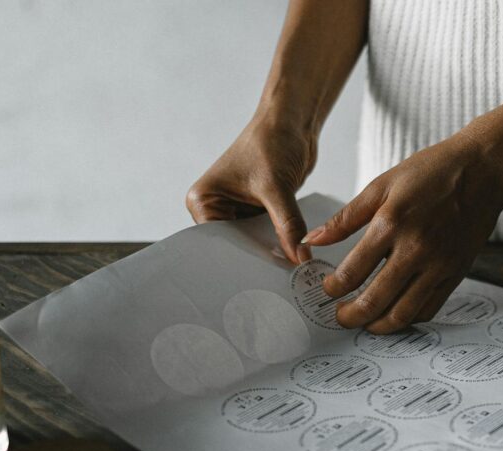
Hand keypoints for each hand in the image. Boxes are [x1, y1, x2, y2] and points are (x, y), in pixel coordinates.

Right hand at [186, 109, 316, 263]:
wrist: (292, 121)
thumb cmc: (272, 140)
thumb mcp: (277, 187)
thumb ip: (288, 225)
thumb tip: (299, 257)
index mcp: (203, 200)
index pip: (218, 243)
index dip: (240, 259)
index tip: (260, 277)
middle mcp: (216, 207)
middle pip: (236, 246)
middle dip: (257, 258)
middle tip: (278, 278)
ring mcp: (238, 210)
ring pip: (255, 243)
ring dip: (272, 251)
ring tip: (288, 270)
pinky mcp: (259, 211)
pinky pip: (270, 235)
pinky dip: (282, 242)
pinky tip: (294, 255)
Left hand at [301, 134, 502, 333]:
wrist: (484, 170)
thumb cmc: (433, 171)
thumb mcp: (382, 185)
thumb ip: (346, 218)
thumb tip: (313, 240)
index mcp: (391, 223)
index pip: (352, 272)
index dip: (334, 288)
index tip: (328, 289)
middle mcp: (416, 249)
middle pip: (374, 301)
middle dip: (350, 316)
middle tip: (341, 316)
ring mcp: (439, 265)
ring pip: (403, 313)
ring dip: (378, 326)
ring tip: (366, 322)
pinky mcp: (456, 273)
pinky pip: (429, 308)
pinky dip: (408, 318)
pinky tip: (395, 313)